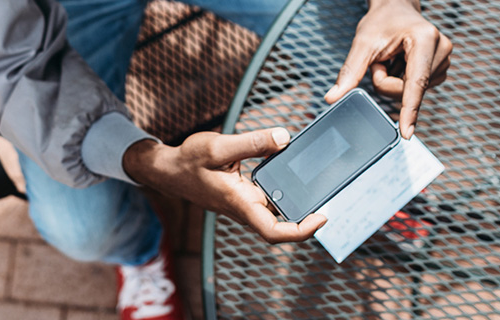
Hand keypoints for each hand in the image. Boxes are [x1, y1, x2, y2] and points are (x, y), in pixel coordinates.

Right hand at [123, 128, 327, 242]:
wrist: (168, 169)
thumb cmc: (188, 161)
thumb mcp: (218, 145)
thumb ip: (253, 142)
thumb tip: (284, 138)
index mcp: (240, 203)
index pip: (274, 231)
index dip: (301, 231)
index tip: (322, 218)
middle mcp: (245, 208)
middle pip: (282, 224)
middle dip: (308, 216)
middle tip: (331, 196)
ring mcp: (245, 204)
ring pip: (277, 212)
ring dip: (298, 204)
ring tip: (320, 185)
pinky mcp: (244, 195)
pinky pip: (270, 198)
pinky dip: (285, 190)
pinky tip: (294, 173)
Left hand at [324, 0, 452, 138]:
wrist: (396, 9)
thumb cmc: (381, 21)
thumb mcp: (362, 43)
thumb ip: (349, 72)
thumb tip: (332, 98)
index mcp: (425, 39)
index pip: (415, 83)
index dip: (409, 110)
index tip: (406, 133)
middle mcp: (442, 50)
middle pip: (408, 91)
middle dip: (387, 82)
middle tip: (382, 60)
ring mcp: (445, 61)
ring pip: (411, 94)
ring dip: (395, 81)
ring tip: (394, 59)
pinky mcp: (441, 70)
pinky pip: (416, 91)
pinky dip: (403, 82)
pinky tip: (401, 64)